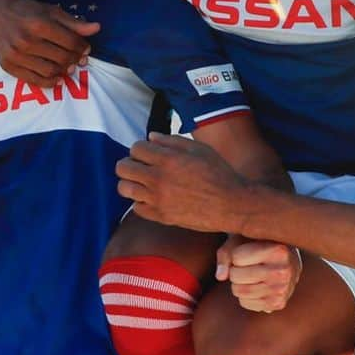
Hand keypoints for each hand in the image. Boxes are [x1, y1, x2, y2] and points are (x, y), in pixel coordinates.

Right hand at [0, 0, 98, 86]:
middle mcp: (26, 40)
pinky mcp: (8, 65)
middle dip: (75, 59)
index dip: (83, 47)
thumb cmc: (27, 10)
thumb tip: (97, 28)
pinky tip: (57, 77)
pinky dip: (49, 82)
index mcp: (39, 24)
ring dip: (64, 71)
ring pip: (50, 71)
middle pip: (62, 58)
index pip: (70, 42)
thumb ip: (74, 22)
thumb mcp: (51, 11)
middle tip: (79, 58)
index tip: (86, 48)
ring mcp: (16, 55)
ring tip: (69, 67)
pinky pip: (34, 81)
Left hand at [116, 133, 247, 231]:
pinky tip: (153, 197)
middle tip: (141, 167)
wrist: (231, 205)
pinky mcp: (161, 216)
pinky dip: (140, 201)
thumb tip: (150, 137)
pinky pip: (136, 207)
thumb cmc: (219, 173)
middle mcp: (159, 179)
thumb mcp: (199, 149)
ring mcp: (158, 199)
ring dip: (131, 182)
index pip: (135, 148)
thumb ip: (172, 141)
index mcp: (168, 159)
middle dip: (129, 163)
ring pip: (124, 188)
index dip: (141, 149)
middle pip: (123, 168)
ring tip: (144, 182)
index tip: (149, 153)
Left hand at [216, 236, 301, 312]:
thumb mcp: (241, 240)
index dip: (235, 255)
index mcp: (278, 251)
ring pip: (240, 291)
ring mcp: (282, 289)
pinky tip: (256, 285)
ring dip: (238, 283)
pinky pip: (246, 303)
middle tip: (245, 266)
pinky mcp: (278, 303)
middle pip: (236, 276)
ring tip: (250, 275)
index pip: (236, 258)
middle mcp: (283, 271)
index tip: (246, 251)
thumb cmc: (258, 245)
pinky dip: (244, 295)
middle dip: (234, 270)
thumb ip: (226, 254)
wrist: (285, 259)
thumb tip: (220, 276)